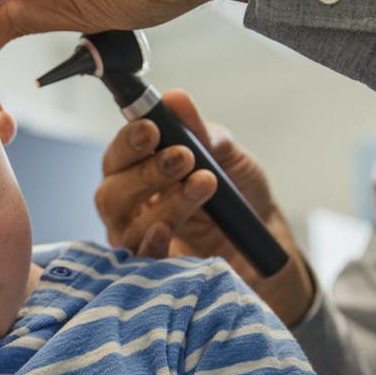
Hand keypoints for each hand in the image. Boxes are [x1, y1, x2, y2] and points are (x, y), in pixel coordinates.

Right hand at [95, 90, 314, 324]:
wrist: (263, 246)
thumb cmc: (237, 196)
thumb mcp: (227, 157)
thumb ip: (202, 132)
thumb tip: (176, 99)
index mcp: (138, 173)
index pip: (117, 156)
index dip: (128, 141)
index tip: (151, 129)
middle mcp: (129, 209)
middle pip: (112, 193)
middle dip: (146, 172)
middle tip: (184, 157)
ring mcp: (137, 243)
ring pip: (127, 226)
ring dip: (165, 203)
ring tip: (203, 185)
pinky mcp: (151, 275)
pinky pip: (139, 262)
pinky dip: (152, 244)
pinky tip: (168, 230)